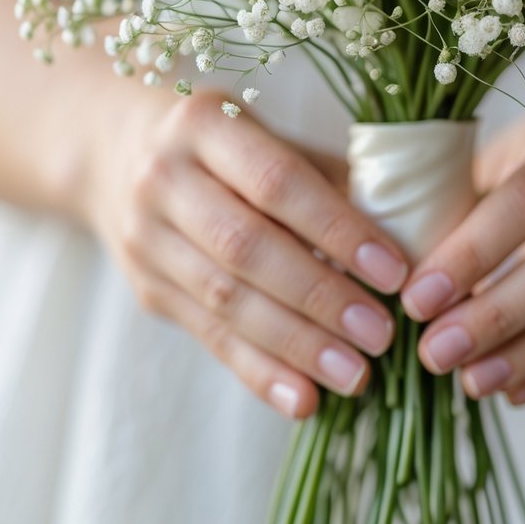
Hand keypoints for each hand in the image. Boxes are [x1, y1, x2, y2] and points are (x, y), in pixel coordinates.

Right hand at [87, 89, 408, 418]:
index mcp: (203, 124)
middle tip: (382, 335)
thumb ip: (328, 174)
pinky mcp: (146, 289)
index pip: (276, 181)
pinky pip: (208, 338)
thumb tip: (410, 228)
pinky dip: (260, 372)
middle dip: (320, 297)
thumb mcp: (267, 133)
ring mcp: (146, 238)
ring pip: (225, 301)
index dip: (336, 228)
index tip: (393, 270)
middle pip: (247, 248)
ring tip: (355, 374)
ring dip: (296, 345)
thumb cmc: (225, 142)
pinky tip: (304, 399)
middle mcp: (164, 180)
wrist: (114, 150)